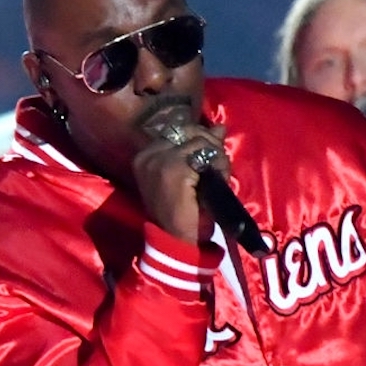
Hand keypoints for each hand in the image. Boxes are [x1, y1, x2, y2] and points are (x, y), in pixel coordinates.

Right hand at [134, 114, 228, 244]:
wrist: (176, 238)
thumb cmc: (181, 210)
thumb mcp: (188, 175)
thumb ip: (199, 150)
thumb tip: (219, 127)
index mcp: (145, 155)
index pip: (179, 131)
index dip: (201, 139)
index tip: (211, 156)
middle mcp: (149, 154)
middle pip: (190, 132)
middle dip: (211, 145)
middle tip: (219, 166)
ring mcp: (161, 160)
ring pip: (201, 142)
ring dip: (218, 157)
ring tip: (220, 175)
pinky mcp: (176, 168)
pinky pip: (208, 154)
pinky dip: (219, 165)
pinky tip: (220, 179)